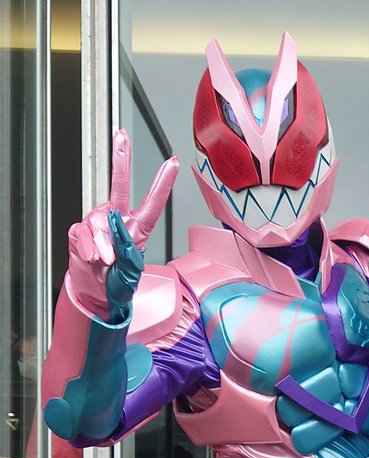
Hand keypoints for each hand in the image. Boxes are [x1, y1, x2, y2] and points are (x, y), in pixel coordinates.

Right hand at [67, 129, 178, 320]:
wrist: (94, 293)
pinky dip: (88, 248)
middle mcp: (116, 219)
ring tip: (105, 262)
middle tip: (121, 137)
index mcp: (136, 228)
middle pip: (118, 186)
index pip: (152, 202)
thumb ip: (124, 250)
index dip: (162, 183)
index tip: (172, 163)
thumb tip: (110, 233)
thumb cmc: (116, 283)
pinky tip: (92, 258)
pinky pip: (83, 234)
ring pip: (98, 222)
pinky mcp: (80, 231)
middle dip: (120, 159)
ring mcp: (97, 223)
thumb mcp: (129, 271)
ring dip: (103, 245)